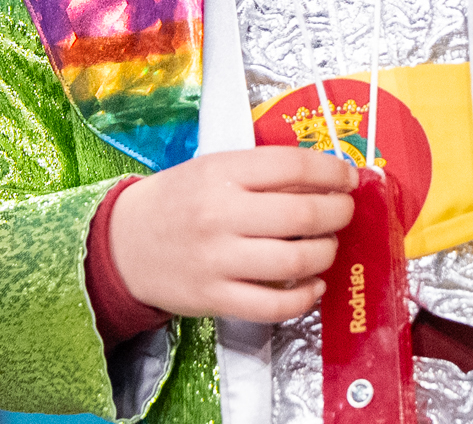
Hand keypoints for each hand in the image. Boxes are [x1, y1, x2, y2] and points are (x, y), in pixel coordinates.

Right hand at [108, 147, 357, 321]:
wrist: (124, 244)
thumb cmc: (178, 200)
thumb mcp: (213, 169)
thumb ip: (262, 173)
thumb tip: (324, 179)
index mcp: (221, 173)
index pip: (292, 166)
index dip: (331, 172)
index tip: (348, 178)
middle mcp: (221, 215)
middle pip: (302, 215)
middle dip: (338, 213)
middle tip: (344, 212)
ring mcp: (218, 261)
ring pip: (295, 262)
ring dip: (326, 254)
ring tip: (328, 246)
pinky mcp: (216, 298)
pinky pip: (274, 306)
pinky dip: (305, 297)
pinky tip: (313, 285)